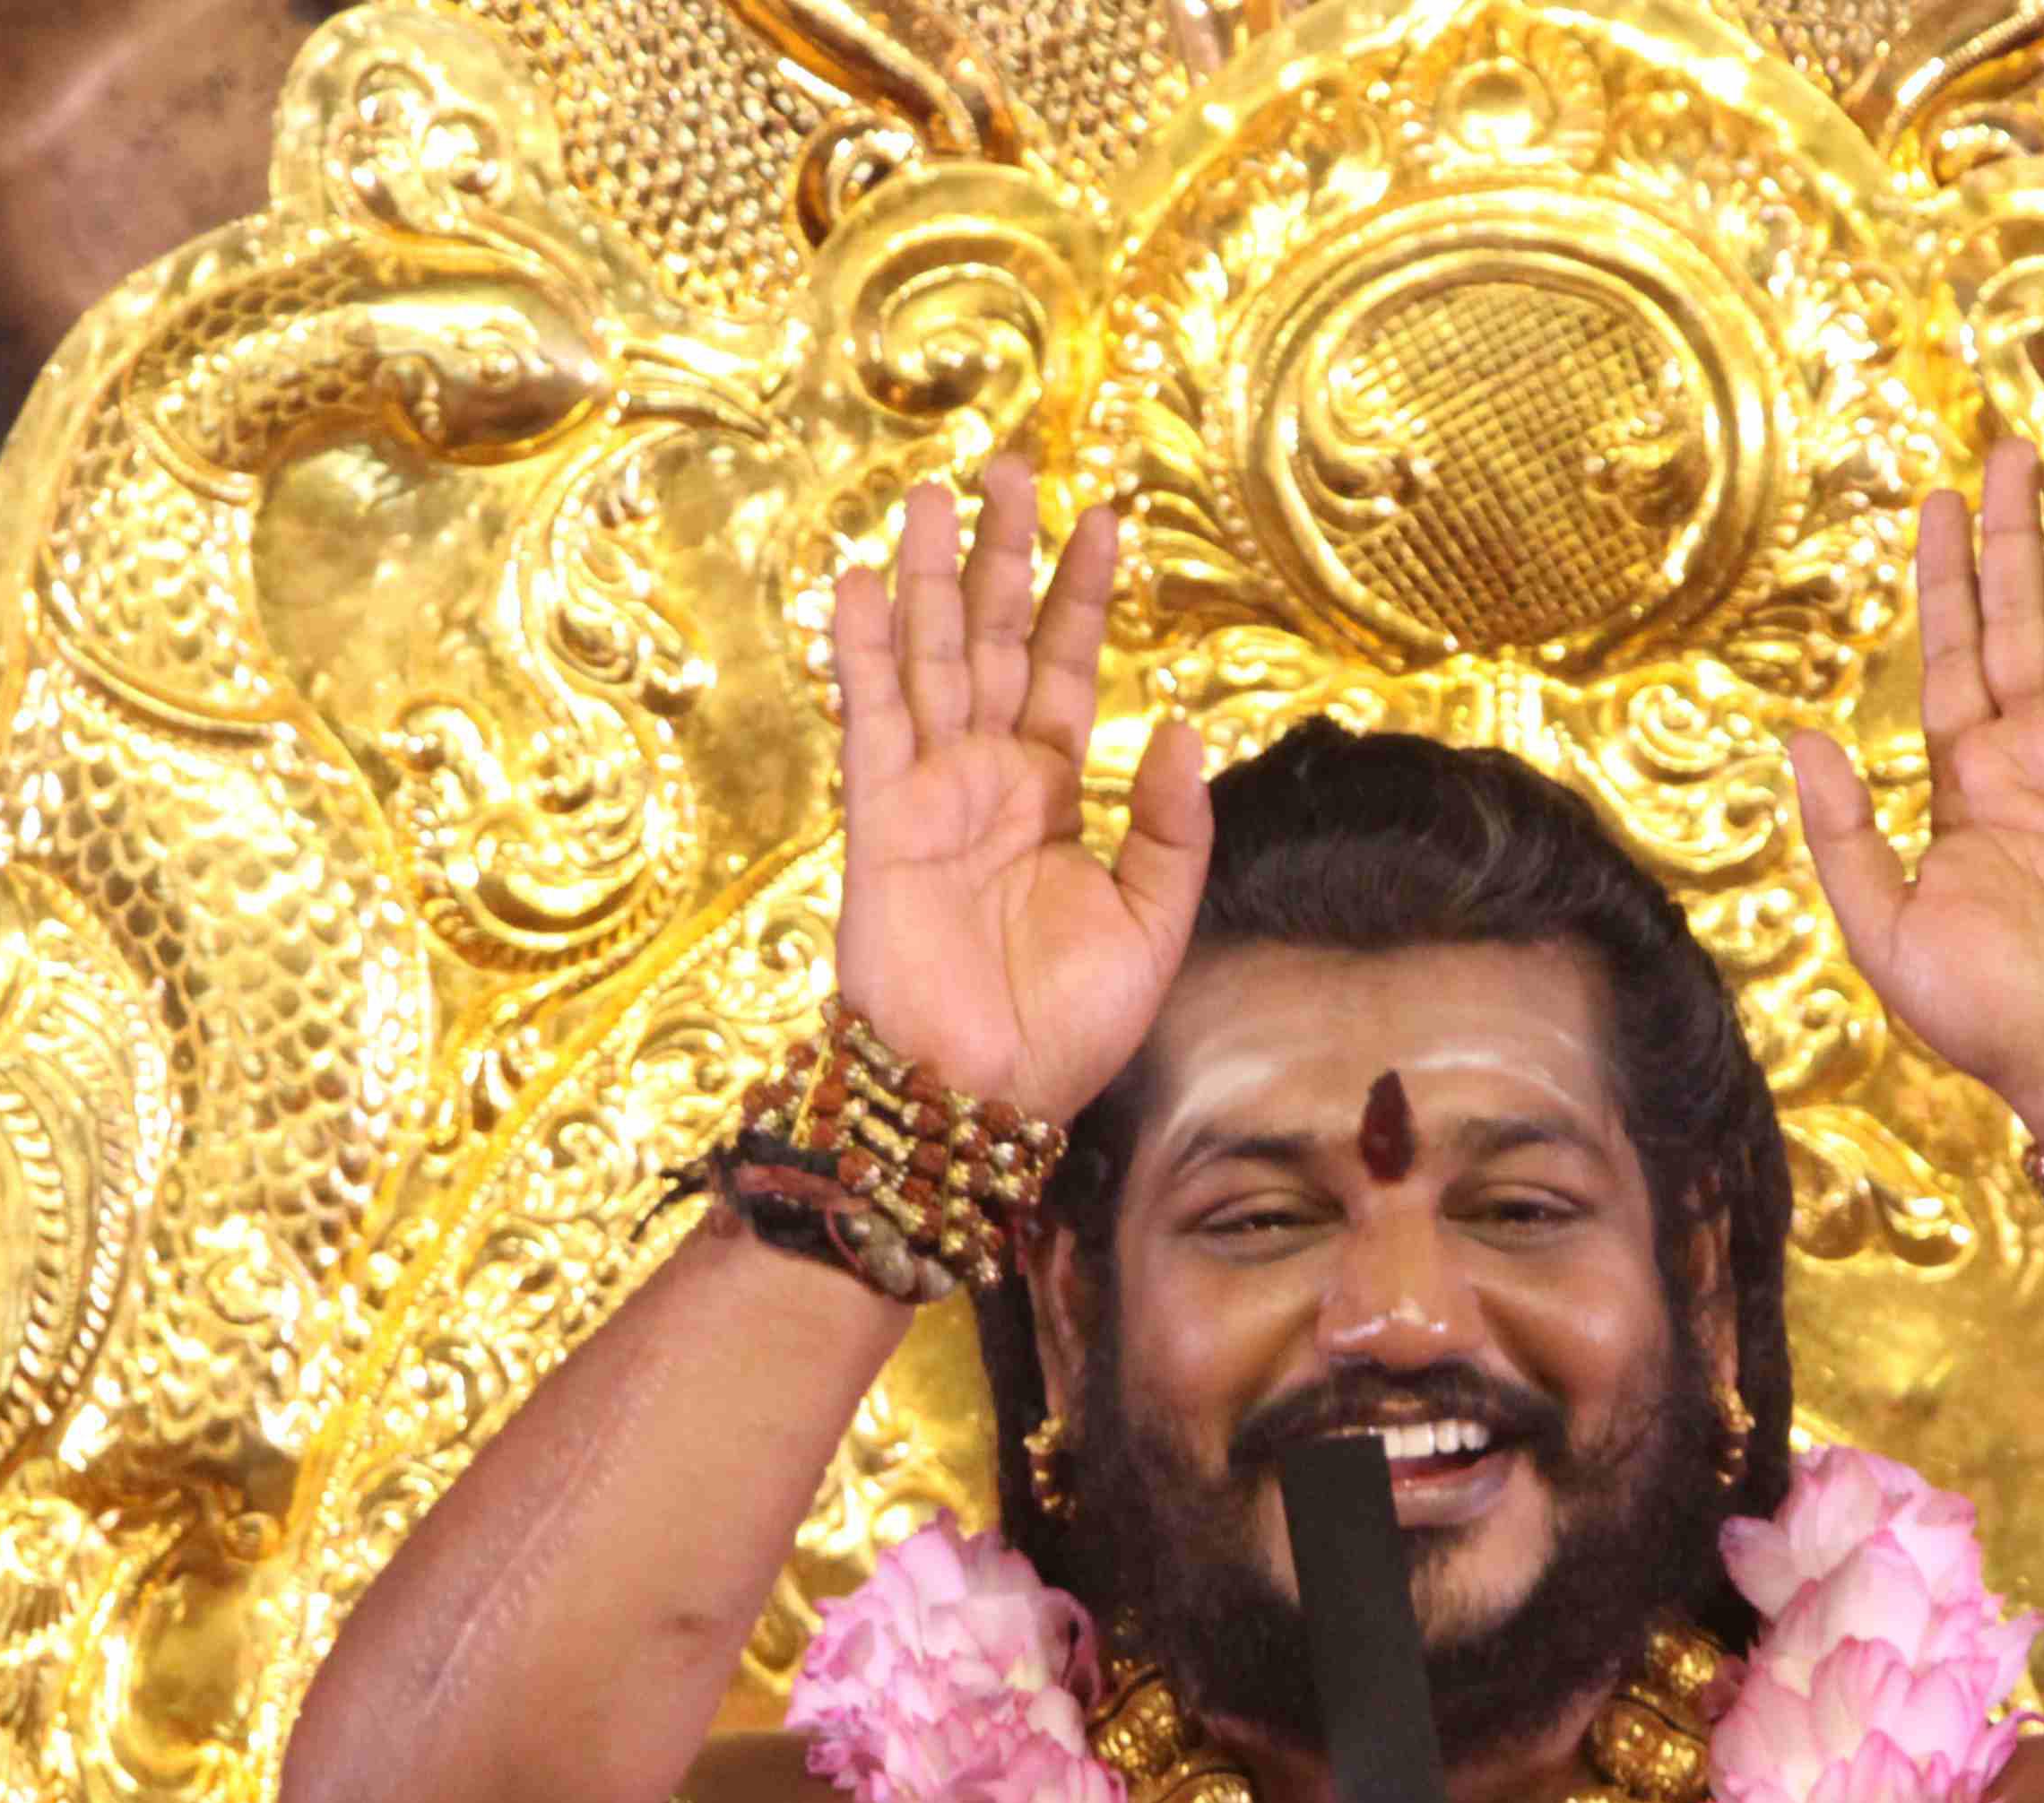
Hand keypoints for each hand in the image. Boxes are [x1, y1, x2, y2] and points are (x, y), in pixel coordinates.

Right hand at [829, 455, 1214, 1119]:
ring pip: (930, 663)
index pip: (1065, 671)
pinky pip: (872, 726)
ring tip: (933, 496)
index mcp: (1052, 797)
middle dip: (1001, 556)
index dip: (1079, 596)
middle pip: (992, 642)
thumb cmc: (1069, 1027)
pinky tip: (867, 587)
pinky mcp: (881, 826)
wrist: (987, 1094)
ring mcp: (931, 796)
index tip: (1106, 520)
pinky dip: (867, 656)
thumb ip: (1171, 825)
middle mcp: (988, 781)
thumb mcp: (1153, 922)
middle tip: (1010, 467)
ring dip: (930, 580)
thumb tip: (1176, 723)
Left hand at [1787, 439, 2043, 1151]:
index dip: (1945, 579)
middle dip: (2011, 537)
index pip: (1951, 657)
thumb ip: (1841, 836)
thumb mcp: (1886, 934)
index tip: (1935, 500)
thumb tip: (1798, 737)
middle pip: (2020, 620)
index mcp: (1963, 786)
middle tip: (2009, 449)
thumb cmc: (1989, 1019)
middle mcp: (2035, 760)